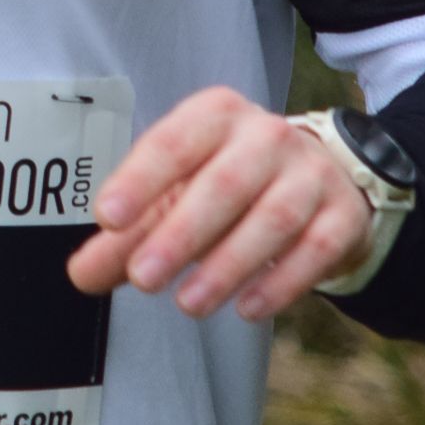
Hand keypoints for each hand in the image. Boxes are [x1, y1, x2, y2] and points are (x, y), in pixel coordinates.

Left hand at [66, 86, 373, 321]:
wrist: (318, 179)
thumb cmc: (227, 183)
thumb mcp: (175, 195)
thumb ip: (127, 235)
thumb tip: (81, 275)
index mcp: (214, 117)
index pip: (172, 143)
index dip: (140, 180)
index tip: (108, 218)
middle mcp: (266, 135)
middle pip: (224, 183)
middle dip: (181, 234)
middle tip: (142, 278)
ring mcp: (311, 172)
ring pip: (274, 217)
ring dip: (229, 264)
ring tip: (189, 304)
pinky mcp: (343, 213)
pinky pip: (315, 248)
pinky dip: (282, 281)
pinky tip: (247, 308)